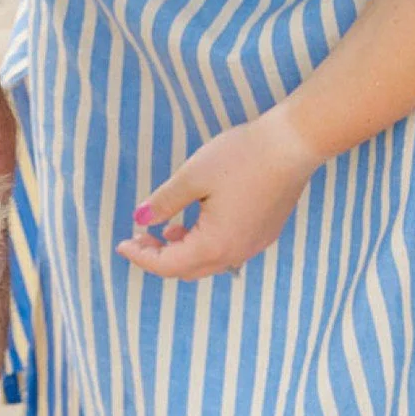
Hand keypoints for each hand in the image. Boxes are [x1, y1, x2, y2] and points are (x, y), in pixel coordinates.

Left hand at [118, 103, 323, 280]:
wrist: (293, 145)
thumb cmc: (241, 157)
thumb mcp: (192, 176)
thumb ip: (164, 201)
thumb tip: (140, 218)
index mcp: (215, 245)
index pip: (168, 265)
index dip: (141, 257)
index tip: (122, 244)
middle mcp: (236, 254)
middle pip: (188, 270)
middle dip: (160, 258)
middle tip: (139, 239)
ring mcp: (254, 245)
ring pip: (209, 262)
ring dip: (183, 252)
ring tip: (166, 230)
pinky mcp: (265, 233)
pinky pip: (228, 250)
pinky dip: (205, 244)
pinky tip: (198, 220)